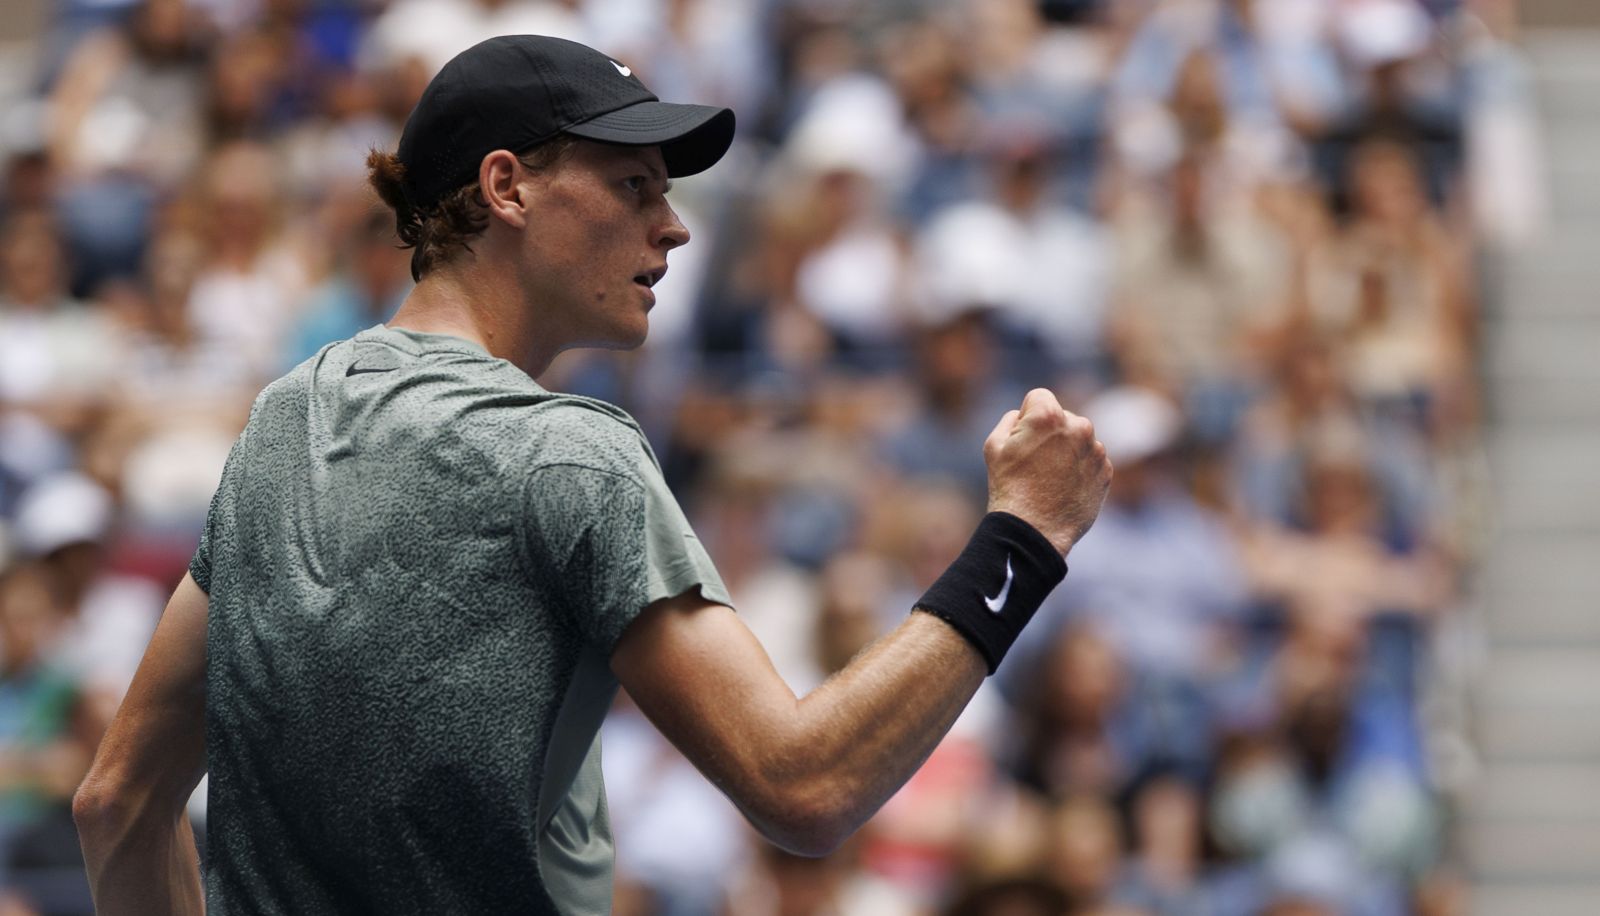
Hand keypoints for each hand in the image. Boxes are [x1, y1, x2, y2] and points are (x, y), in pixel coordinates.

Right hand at [982, 388, 1112, 555]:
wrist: (1034, 530)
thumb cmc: (1009, 487)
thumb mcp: (994, 445)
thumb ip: (1011, 419)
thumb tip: (1024, 415)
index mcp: (1049, 415)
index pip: (1039, 397)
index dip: (1026, 416)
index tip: (1022, 439)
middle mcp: (1078, 426)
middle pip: (1062, 417)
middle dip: (1050, 433)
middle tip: (1034, 463)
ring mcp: (1095, 449)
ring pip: (1078, 439)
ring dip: (1066, 451)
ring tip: (1049, 479)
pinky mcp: (1106, 471)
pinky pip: (1090, 460)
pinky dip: (1080, 469)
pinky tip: (1063, 488)